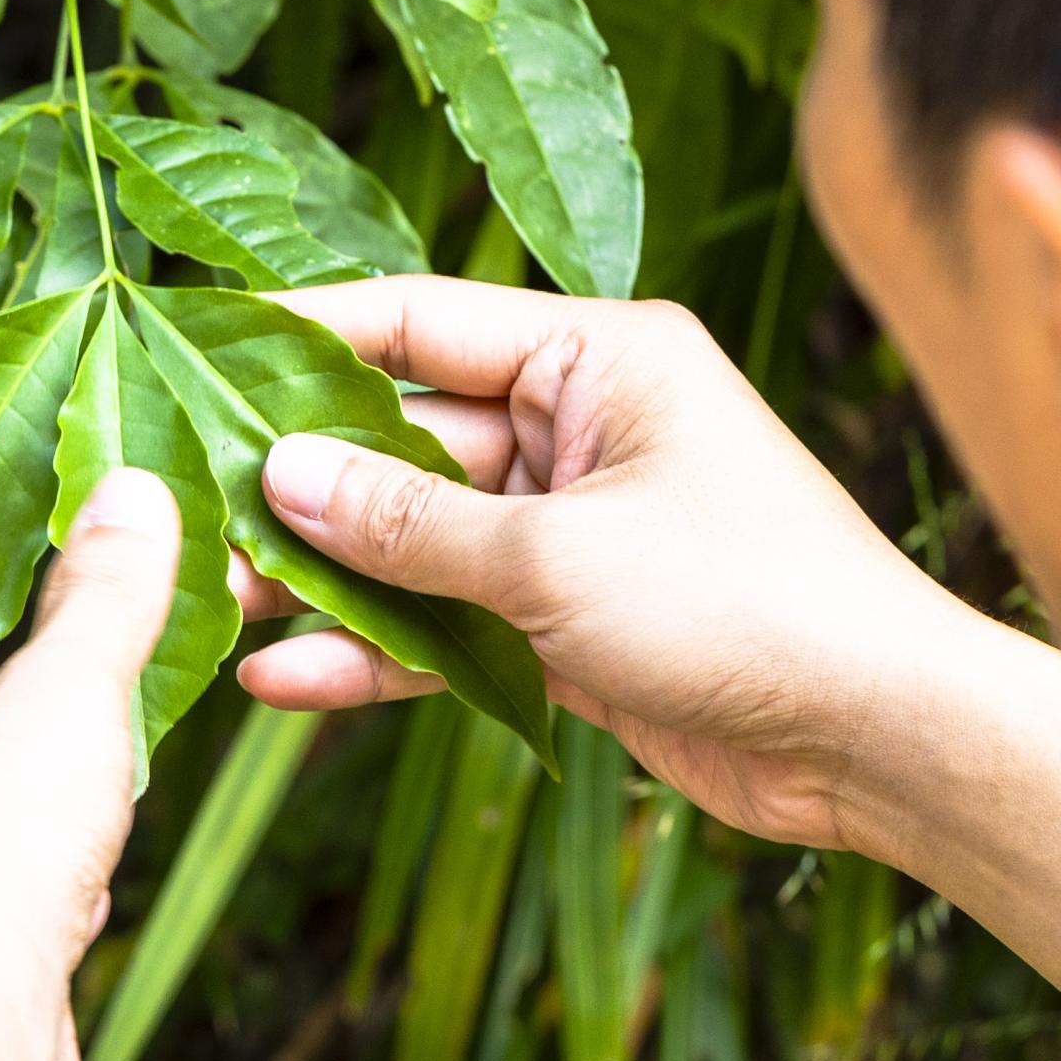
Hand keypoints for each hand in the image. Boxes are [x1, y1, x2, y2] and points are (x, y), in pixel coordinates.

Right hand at [235, 277, 1019, 857]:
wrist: (880, 739)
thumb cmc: (750, 606)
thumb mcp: (558, 557)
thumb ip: (410, 523)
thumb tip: (281, 473)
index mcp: (600, 357)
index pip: (417, 321)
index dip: (301, 335)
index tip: (196, 346)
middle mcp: (583, 427)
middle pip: (402, 436)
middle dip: (296, 481)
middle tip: (180, 509)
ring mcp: (573, 528)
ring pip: (414, 541)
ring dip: (322, 578)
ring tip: (212, 605)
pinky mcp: (571, 623)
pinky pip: (450, 624)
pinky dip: (378, 652)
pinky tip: (286, 682)